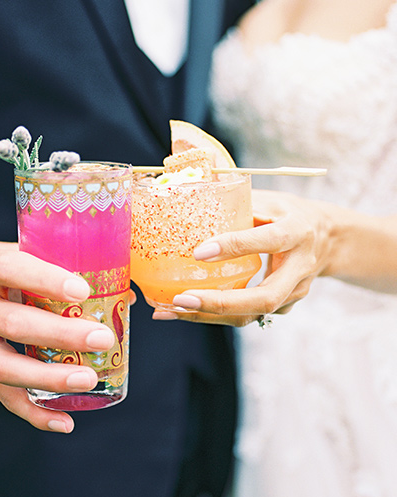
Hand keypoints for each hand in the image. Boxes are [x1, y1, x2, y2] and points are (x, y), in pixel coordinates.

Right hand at [0, 241, 116, 431]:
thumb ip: (56, 266)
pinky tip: (64, 421)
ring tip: (88, 379)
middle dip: (60, 335)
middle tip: (100, 338)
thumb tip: (123, 294)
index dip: (46, 280)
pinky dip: (34, 413)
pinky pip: (2, 396)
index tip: (82, 291)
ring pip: (6, 367)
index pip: (11, 270)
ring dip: (49, 378)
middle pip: (13, 324)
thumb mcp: (10, 252)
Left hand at [153, 190, 332, 325]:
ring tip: (169, 310)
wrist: (328, 239)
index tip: (199, 252)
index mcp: (297, 232)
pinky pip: (247, 316)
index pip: (267, 241)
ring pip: (252, 314)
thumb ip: (236, 197)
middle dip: (220, 303)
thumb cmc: (288, 213)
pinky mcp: (282, 306)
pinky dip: (213, 316)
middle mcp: (299, 267)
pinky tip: (183, 310)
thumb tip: (188, 180)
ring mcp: (293, 292)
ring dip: (208, 316)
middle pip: (264, 298)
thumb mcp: (269, 199)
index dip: (234, 247)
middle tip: (181, 299)